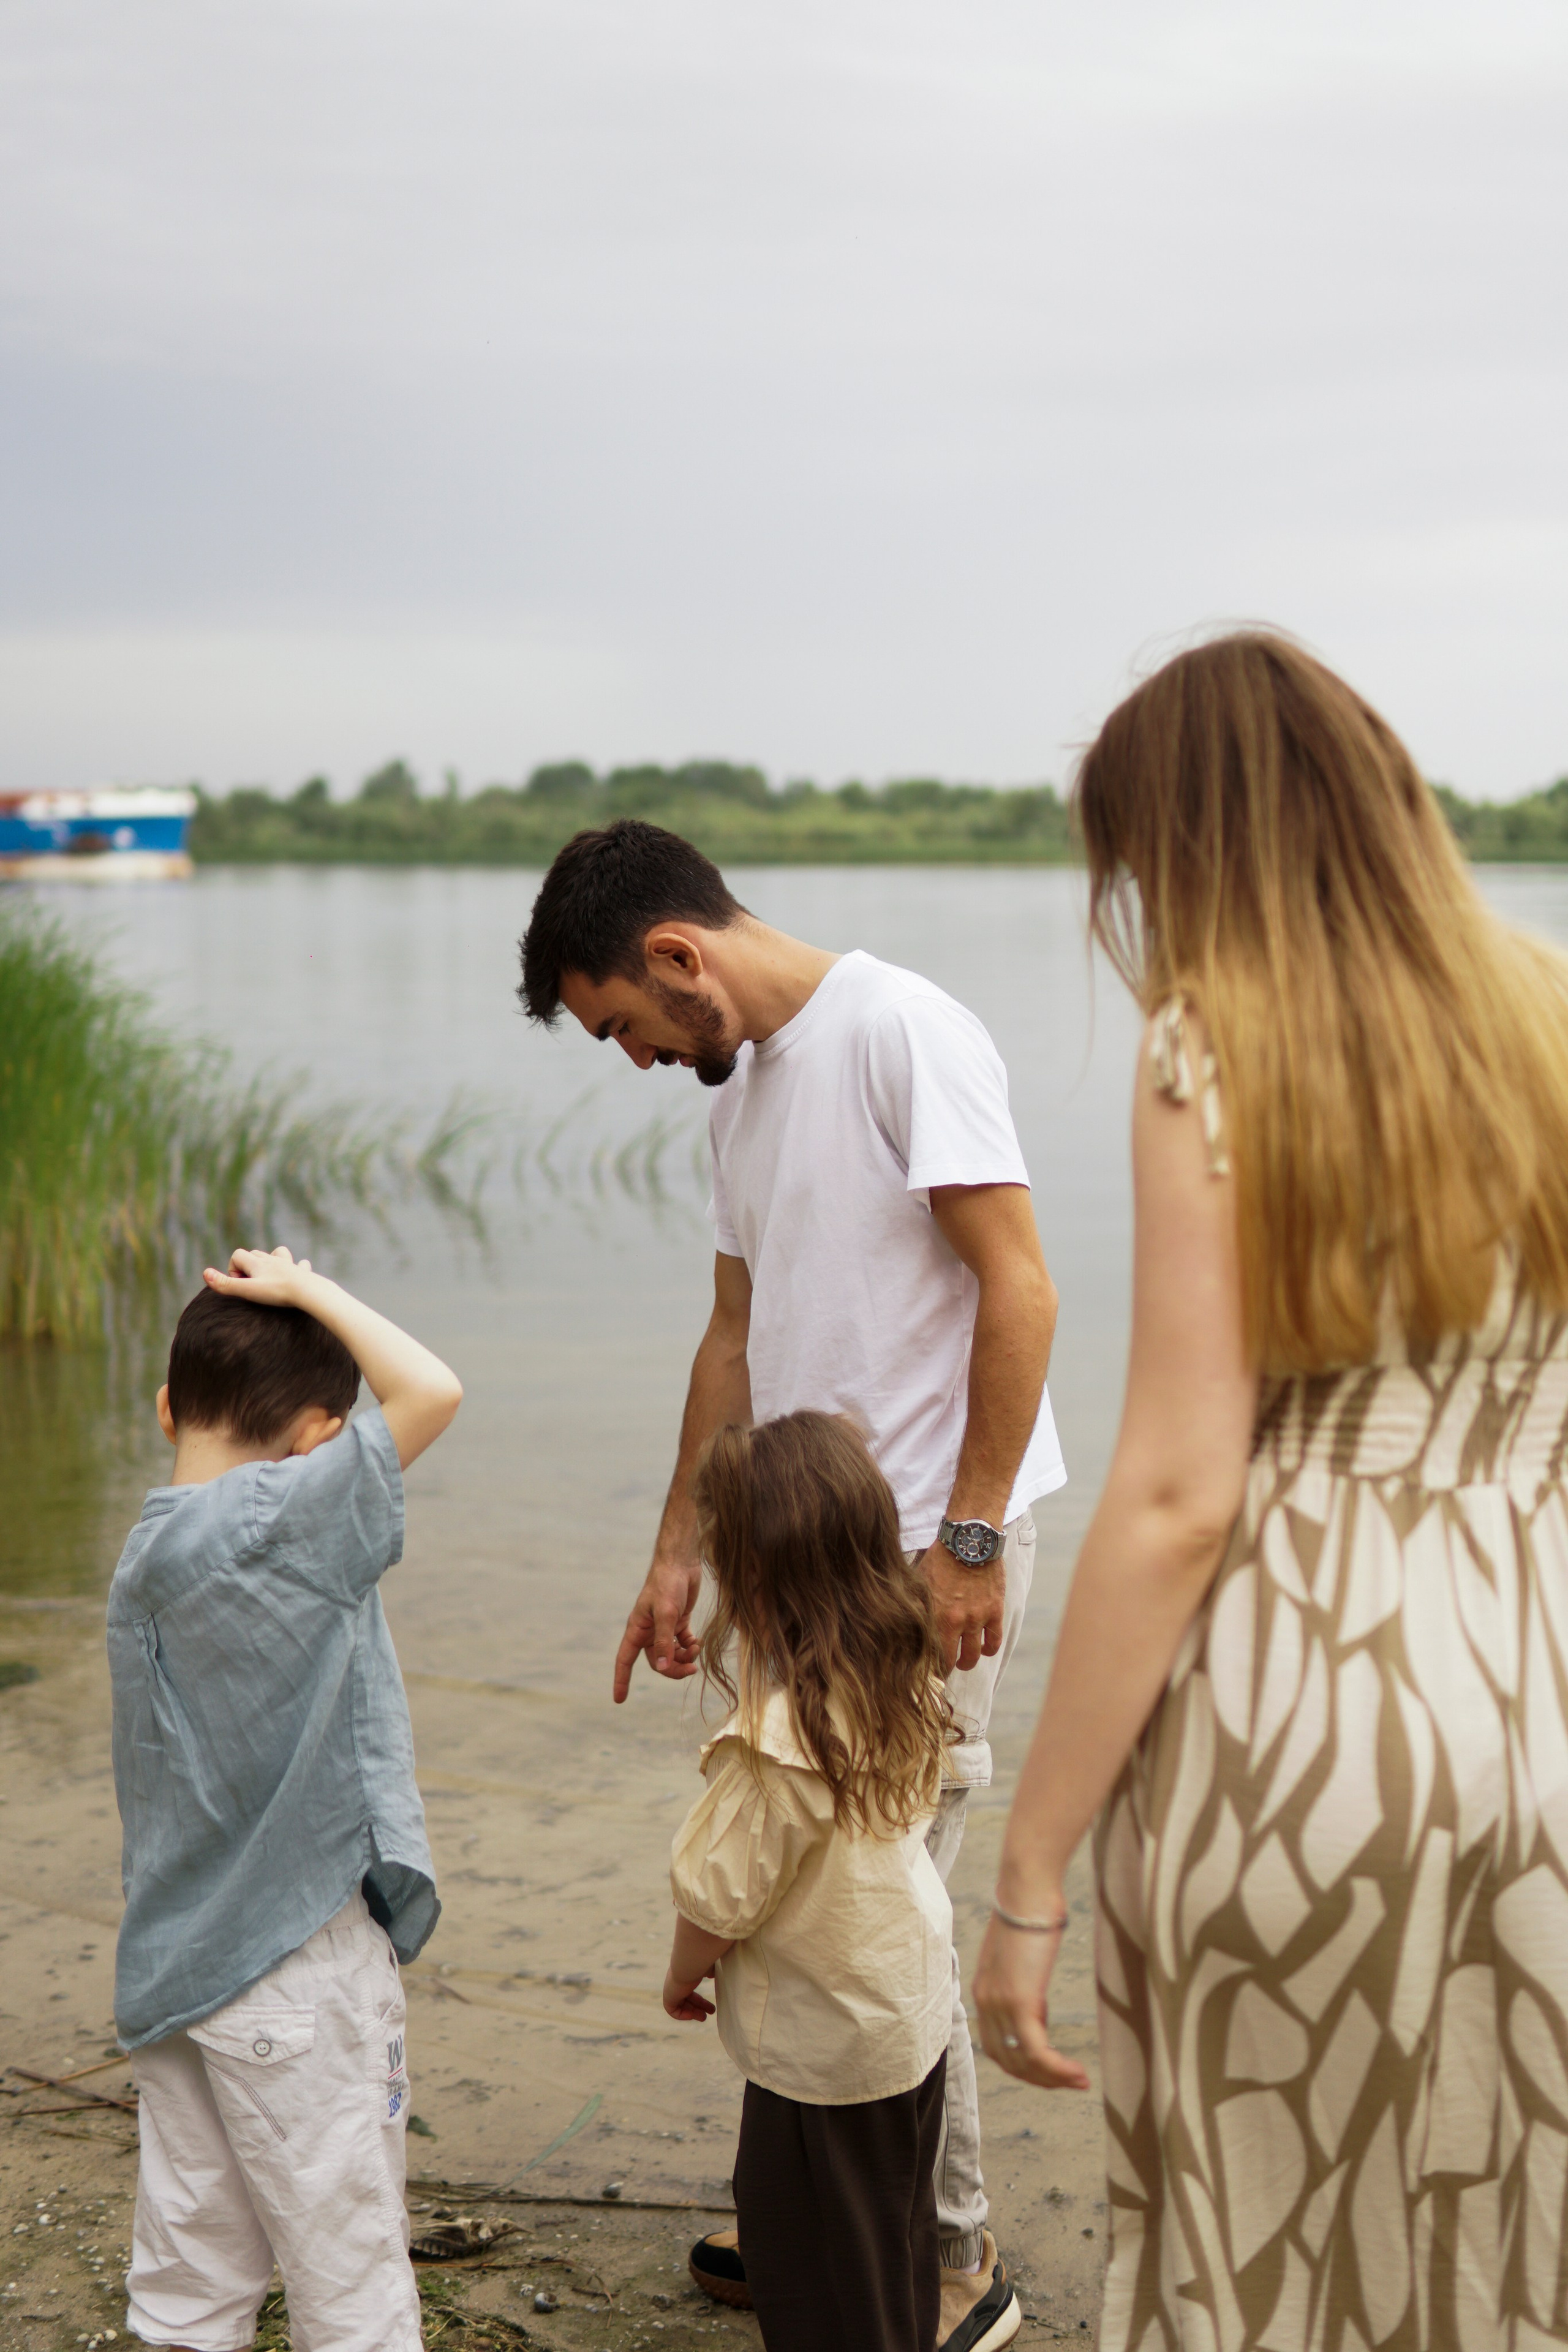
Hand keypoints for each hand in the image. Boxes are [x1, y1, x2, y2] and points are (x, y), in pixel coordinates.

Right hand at [203, 1245, 315, 1307]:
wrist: (308, 1291)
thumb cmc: (277, 1292)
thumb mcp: (248, 1290)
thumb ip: (226, 1285)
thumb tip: (205, 1273)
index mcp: (258, 1263)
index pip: (238, 1255)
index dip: (233, 1269)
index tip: (239, 1285)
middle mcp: (272, 1260)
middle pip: (255, 1254)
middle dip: (248, 1266)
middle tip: (251, 1286)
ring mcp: (289, 1265)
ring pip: (277, 1253)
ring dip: (272, 1260)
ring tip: (270, 1278)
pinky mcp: (303, 1273)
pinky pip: (300, 1265)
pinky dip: (298, 1267)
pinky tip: (299, 1272)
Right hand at [613, 1558, 701, 1702]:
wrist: (681, 1563)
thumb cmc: (668, 1584)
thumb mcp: (666, 1613)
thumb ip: (664, 1641)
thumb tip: (664, 1668)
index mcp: (637, 1629)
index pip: (624, 1660)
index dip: (621, 1680)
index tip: (619, 1700)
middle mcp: (648, 1631)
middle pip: (658, 1662)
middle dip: (674, 1669)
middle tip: (692, 1669)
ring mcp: (664, 1627)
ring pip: (672, 1655)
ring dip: (685, 1657)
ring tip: (697, 1649)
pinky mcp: (678, 1621)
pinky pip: (683, 1643)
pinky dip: (691, 1646)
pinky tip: (698, 1641)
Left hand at [662, 1967, 715, 2022]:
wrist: (689, 1962)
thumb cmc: (701, 1962)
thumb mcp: (708, 1967)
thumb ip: (709, 1971)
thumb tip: (712, 1974)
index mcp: (684, 1973)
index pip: (689, 1989)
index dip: (699, 1999)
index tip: (710, 2004)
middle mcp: (675, 1980)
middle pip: (686, 1997)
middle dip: (698, 2006)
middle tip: (711, 2011)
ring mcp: (671, 1988)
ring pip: (680, 2004)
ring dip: (692, 2012)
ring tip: (704, 2018)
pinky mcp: (668, 1996)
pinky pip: (671, 2010)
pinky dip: (681, 2015)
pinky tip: (692, 2015)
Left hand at [917, 1543, 1004, 1672]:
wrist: (969, 1539)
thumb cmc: (939, 1558)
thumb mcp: (919, 1581)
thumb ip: (914, 1605)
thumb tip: (900, 1624)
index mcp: (934, 1615)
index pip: (930, 1654)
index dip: (928, 1667)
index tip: (925, 1670)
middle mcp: (956, 1620)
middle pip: (952, 1661)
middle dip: (947, 1668)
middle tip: (944, 1668)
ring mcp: (977, 1617)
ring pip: (973, 1655)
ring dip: (968, 1661)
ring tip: (964, 1660)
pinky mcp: (995, 1610)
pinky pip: (994, 1641)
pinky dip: (988, 1648)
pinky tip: (983, 1647)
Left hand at [972, 1902, 1089, 2091]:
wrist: (1027, 1886)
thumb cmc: (1030, 1910)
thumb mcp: (1020, 1954)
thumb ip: (1021, 1982)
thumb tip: (1035, 2004)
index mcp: (984, 1991)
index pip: (996, 2046)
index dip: (1022, 2065)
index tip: (1049, 2070)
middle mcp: (985, 2001)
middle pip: (1007, 2060)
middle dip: (1039, 2078)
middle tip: (1068, 2083)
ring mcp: (1000, 2003)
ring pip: (1022, 2062)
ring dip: (1052, 2079)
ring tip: (1080, 2081)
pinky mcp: (1020, 2000)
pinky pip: (1036, 2051)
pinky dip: (1057, 2069)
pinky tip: (1077, 2072)